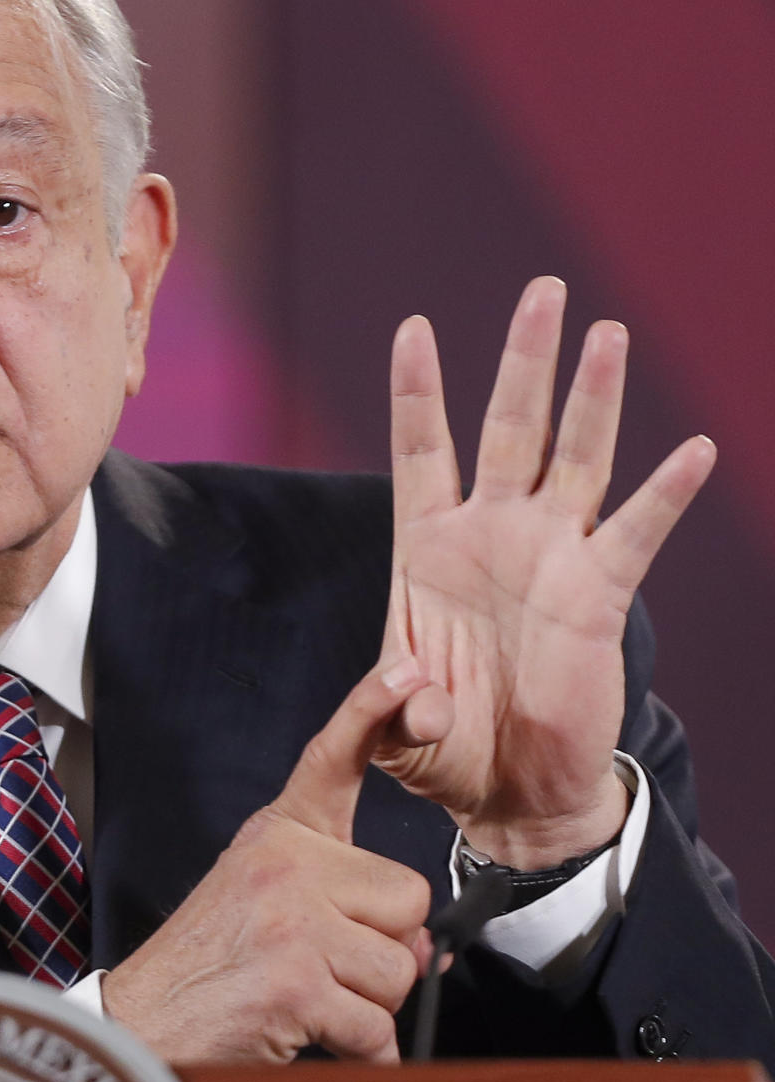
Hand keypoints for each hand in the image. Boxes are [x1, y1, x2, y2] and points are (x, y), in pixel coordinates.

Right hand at [103, 658, 441, 1064]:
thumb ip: (343, 902)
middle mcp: (286, 866)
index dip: (370, 710)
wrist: (139, 1029)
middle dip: (384, 949)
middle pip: (408, 900)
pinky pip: (377, 1027)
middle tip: (326, 968)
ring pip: (400, 968)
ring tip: (309, 1003)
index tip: (405, 671)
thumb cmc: (205, 969)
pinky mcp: (297, 981)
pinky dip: (362, 1054)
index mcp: (278, 837)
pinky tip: (313, 1040)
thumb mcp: (262, 901)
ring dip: (369, 1006)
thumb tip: (426, 944)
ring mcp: (292, 921)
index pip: (331, 762)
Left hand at [377, 276, 714, 868]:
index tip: (414, 327)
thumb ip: (387, 710)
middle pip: (510, 427)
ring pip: (576, 457)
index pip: (421, 450)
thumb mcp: (393, 732)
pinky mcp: (600, 595)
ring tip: (607, 333)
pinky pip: (637, 533)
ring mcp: (550, 556)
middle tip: (546, 288)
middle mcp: (492, 533)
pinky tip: (694, 449)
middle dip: (525, 359)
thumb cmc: (445, 749)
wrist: (511, 793)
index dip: (418, 391)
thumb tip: (415, 698)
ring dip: (592, 398)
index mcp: (426, 548)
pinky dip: (666, 494)